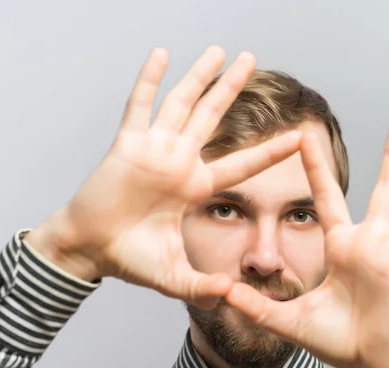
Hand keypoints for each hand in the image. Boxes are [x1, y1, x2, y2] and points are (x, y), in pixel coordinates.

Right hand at [25, 46, 301, 308]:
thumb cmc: (130, 259)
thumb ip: (202, 286)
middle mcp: (178, 161)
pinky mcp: (127, 146)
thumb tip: (231, 297)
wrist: (90, 250)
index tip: (299, 137)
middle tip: (251, 59)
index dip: (270, 152)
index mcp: (194, 186)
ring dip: (199, 76)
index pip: (241, 164)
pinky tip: (162, 54)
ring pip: (181, 103)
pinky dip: (149, 80)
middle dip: (231, 88)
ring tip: (219, 51)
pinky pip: (139, 106)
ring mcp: (153, 149)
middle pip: (212, 116)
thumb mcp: (173, 275)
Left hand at [225, 117, 388, 367]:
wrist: (365, 362)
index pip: (327, 196)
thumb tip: (223, 293)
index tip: (306, 135)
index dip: (317, 166)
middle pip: (383, 187)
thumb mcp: (288, 319)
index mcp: (341, 245)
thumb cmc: (333, 339)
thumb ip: (257, 306)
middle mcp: (369, 241)